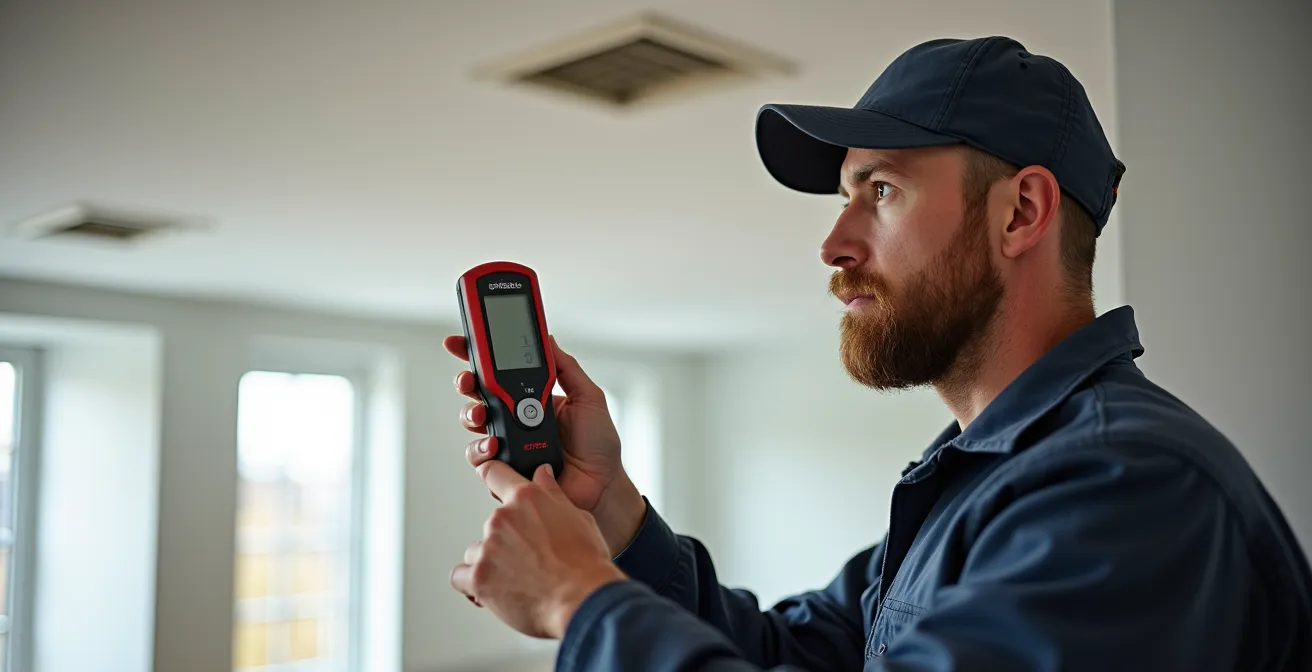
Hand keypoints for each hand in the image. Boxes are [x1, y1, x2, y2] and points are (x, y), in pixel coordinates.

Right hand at [444, 334, 645, 554]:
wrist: (603, 484)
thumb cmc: (598, 444)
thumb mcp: (588, 397)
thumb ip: (567, 368)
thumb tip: (547, 338)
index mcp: (531, 396)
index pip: (498, 371)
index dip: (475, 355)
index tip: (458, 341)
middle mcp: (514, 417)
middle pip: (477, 394)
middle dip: (465, 382)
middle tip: (468, 380)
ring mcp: (508, 443)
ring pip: (473, 423)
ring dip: (471, 414)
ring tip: (483, 414)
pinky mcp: (504, 469)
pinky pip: (480, 458)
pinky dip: (481, 449)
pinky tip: (495, 445)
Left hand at [451, 461, 626, 638]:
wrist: (582, 600)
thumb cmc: (585, 564)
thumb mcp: (578, 518)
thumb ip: (553, 494)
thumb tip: (543, 473)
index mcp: (526, 498)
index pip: (495, 472)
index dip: (492, 475)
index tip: (490, 478)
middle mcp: (502, 518)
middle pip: (492, 524)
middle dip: (507, 540)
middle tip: (531, 559)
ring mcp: (488, 548)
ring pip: (476, 551)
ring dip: (490, 563)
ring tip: (518, 579)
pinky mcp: (479, 577)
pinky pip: (460, 577)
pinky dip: (473, 584)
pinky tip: (494, 591)